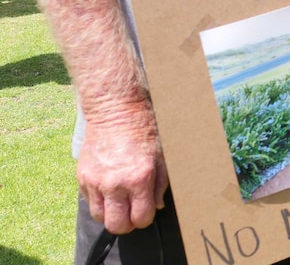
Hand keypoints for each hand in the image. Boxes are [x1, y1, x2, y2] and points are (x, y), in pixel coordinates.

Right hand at [77, 103, 167, 234]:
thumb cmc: (144, 127)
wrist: (116, 108)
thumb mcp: (162, 153)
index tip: (147, 210)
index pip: (141, 218)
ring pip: (100, 217)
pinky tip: (109, 188)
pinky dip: (99, 200)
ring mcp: (96, 181)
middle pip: (117, 225)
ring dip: (111, 214)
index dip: (146, 218)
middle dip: (127, 223)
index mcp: (139, 177)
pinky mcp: (82, 176)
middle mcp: (115, 183)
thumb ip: (161, 182)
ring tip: (120, 201)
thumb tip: (157, 205)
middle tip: (132, 212)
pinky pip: (89, 201)